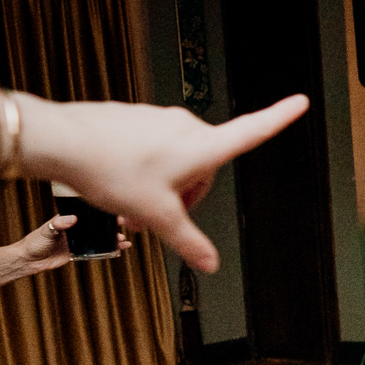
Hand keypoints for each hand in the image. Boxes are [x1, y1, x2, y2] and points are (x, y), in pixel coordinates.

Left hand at [16, 214, 132, 271]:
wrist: (28, 260)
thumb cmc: (34, 241)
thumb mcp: (47, 230)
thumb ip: (59, 223)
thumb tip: (74, 218)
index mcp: (68, 219)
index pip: (88, 213)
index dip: (101, 211)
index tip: (113, 211)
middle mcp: (75, 228)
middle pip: (96, 225)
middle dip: (111, 225)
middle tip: (124, 225)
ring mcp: (77, 241)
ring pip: (98, 238)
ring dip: (112, 238)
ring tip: (124, 240)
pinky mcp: (77, 253)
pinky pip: (95, 250)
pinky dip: (106, 250)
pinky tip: (117, 250)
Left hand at [18, 94, 308, 272]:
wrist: (64, 141)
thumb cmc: (110, 171)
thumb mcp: (155, 216)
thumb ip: (187, 241)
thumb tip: (210, 263)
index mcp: (202, 147)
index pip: (252, 131)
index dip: (280, 117)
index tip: (300, 102)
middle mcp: (186, 126)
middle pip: (205, 165)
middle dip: (187, 193)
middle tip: (157, 214)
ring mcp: (160, 118)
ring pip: (176, 158)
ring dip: (162, 184)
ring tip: (131, 202)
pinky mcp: (137, 117)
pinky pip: (153, 146)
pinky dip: (144, 168)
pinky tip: (120, 180)